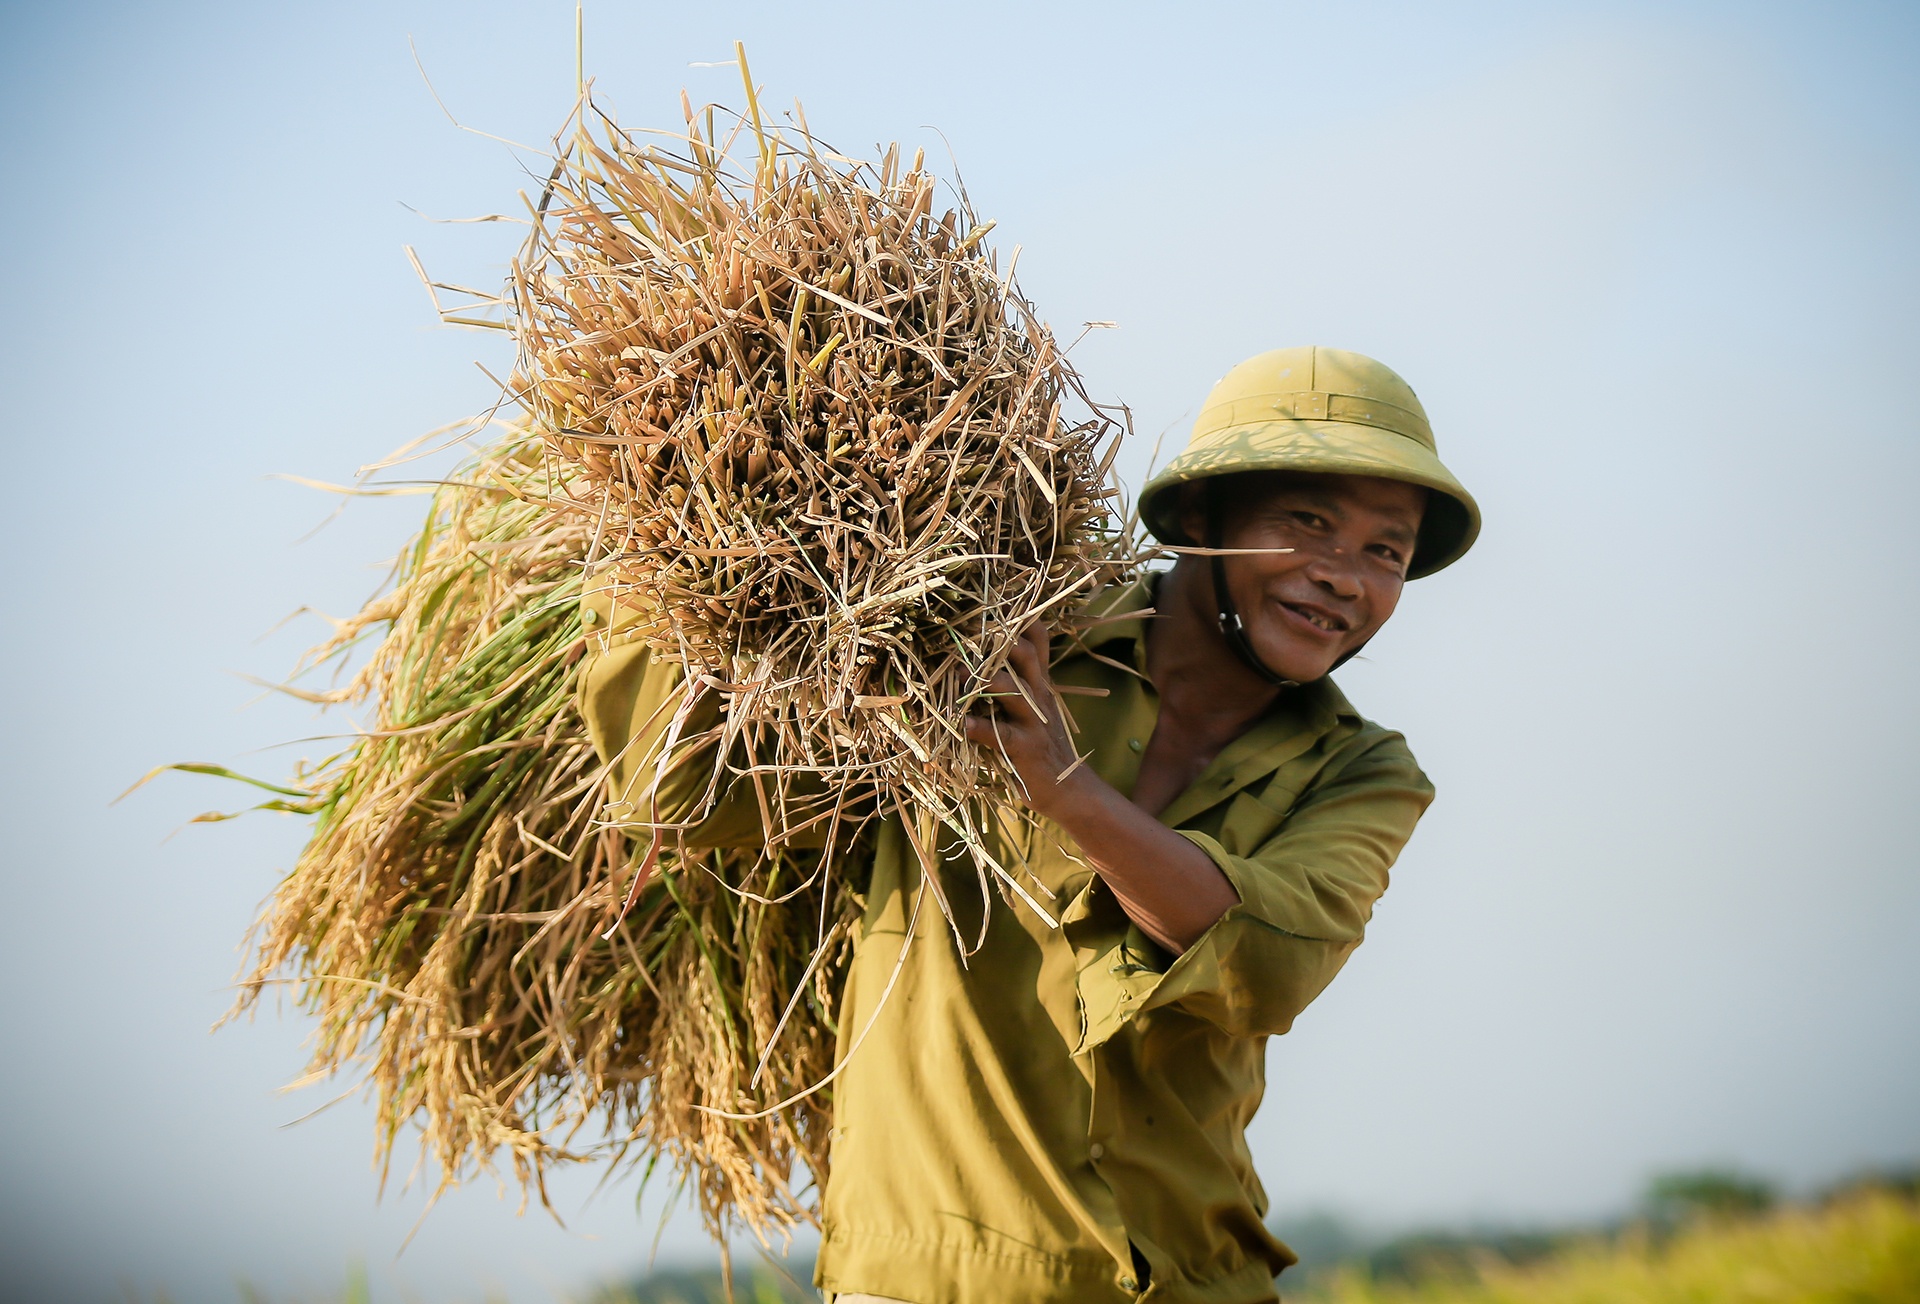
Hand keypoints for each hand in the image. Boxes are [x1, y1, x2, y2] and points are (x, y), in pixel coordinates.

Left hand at [963, 622, 1083, 817]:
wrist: (1069, 790)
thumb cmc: (1043, 745)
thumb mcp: (1037, 706)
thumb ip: (1017, 681)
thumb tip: (985, 656)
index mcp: (1039, 682)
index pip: (1036, 639)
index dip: (1018, 618)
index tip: (995, 602)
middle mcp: (1038, 695)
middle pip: (1023, 653)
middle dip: (996, 641)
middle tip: (968, 636)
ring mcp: (1033, 720)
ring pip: (1011, 688)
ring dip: (982, 681)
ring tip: (960, 680)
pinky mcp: (1024, 747)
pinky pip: (1000, 733)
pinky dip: (978, 727)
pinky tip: (963, 724)